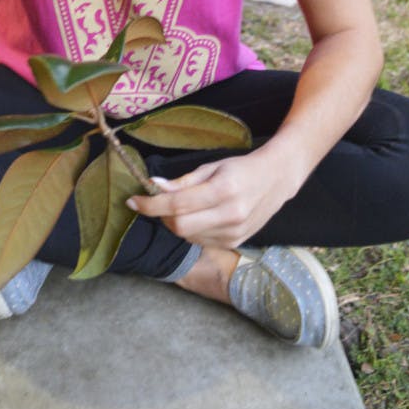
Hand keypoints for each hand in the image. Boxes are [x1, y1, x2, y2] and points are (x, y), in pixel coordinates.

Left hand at [127, 144, 299, 249]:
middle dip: (162, 216)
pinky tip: (200, 216)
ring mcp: (234, 232)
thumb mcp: (212, 167)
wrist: (276, 180)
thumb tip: (154, 187)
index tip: (133, 201)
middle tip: (159, 203)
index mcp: (223, 190)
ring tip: (186, 206)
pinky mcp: (234, 242)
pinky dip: (192, 230)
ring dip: (177, 223)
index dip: (151, 205)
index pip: (177, 204)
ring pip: (188, 236)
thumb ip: (183, 181)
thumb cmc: (241, 168)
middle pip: (180, 226)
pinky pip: (201, 241)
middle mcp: (230, 214)